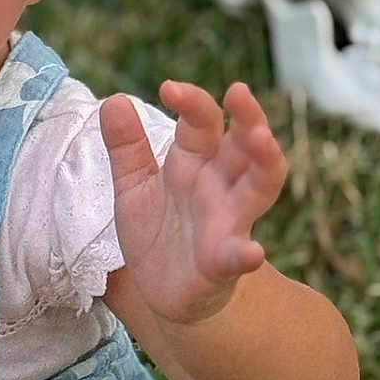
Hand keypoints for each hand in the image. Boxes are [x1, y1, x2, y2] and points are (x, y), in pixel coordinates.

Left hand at [100, 80, 288, 325]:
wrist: (164, 292)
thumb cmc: (158, 231)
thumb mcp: (134, 185)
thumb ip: (126, 147)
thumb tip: (114, 100)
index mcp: (194, 163)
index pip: (201, 124)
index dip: (192, 103)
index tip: (170, 87)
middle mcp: (218, 187)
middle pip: (243, 146)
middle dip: (247, 118)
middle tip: (239, 92)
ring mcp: (226, 223)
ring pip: (258, 188)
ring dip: (265, 163)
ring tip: (262, 140)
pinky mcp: (222, 264)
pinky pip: (239, 256)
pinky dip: (246, 254)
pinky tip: (252, 252)